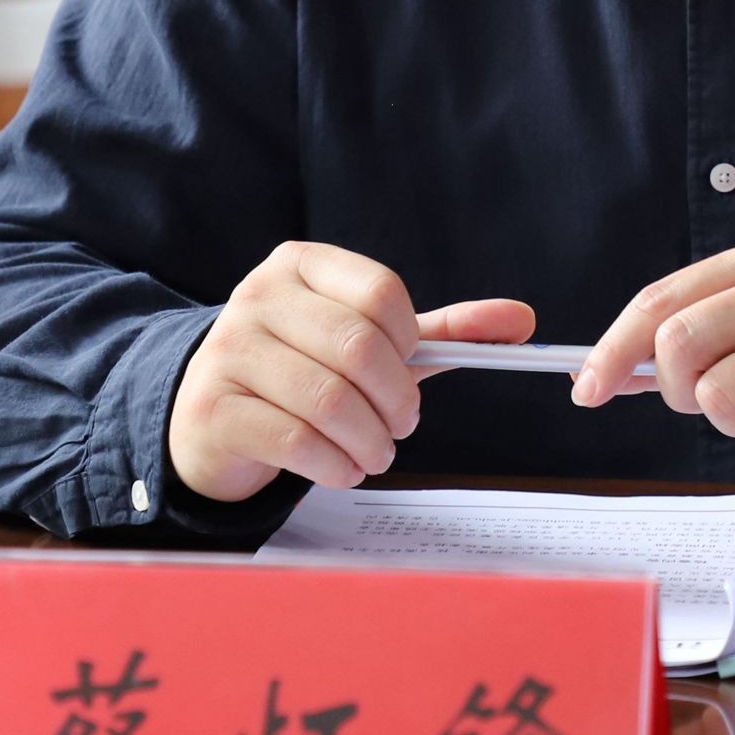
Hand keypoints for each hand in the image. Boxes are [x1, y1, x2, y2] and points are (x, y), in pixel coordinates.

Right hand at [167, 240, 534, 504]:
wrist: (210, 416)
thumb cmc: (303, 372)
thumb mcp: (370, 343)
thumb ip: (441, 332)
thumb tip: (523, 319)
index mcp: (301, 266)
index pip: (380, 291)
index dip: (410, 342)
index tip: (411, 372)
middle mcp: (258, 297)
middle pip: (358, 347)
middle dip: (397, 400)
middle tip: (403, 425)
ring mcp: (228, 351)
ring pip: (329, 399)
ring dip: (370, 440)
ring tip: (375, 453)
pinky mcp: (214, 408)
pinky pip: (296, 440)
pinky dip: (336, 465)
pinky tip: (343, 469)